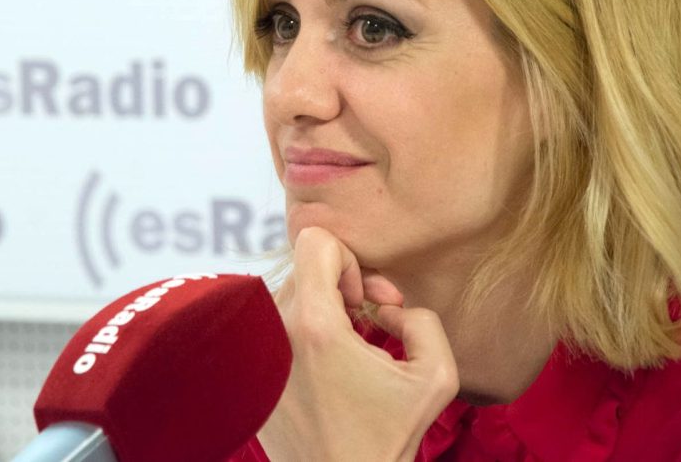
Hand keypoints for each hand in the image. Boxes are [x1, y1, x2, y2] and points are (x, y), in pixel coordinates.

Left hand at [257, 226, 458, 461]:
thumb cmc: (386, 438)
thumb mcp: (436, 376)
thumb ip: (422, 319)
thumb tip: (388, 307)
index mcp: (314, 325)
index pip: (314, 242)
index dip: (348, 262)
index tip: (361, 303)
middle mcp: (273, 331)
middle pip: (303, 270)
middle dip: (340, 289)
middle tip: (367, 325)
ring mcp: (253, 352)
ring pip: (287, 296)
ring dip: (321, 311)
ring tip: (349, 349)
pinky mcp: (245, 371)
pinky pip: (270, 326)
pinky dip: (299, 334)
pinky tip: (323, 368)